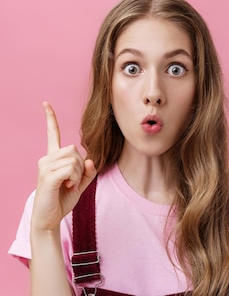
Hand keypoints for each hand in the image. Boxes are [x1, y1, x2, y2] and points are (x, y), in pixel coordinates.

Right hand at [31, 102, 96, 231]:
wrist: (49, 218)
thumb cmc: (63, 199)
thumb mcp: (81, 184)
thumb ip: (88, 171)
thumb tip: (90, 160)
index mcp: (53, 158)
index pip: (53, 134)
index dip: (51, 119)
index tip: (45, 103)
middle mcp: (46, 158)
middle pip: (75, 149)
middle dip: (81, 166)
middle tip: (73, 181)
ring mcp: (45, 166)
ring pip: (75, 160)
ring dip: (78, 175)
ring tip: (68, 185)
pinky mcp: (47, 176)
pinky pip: (71, 169)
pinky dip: (75, 179)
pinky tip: (67, 187)